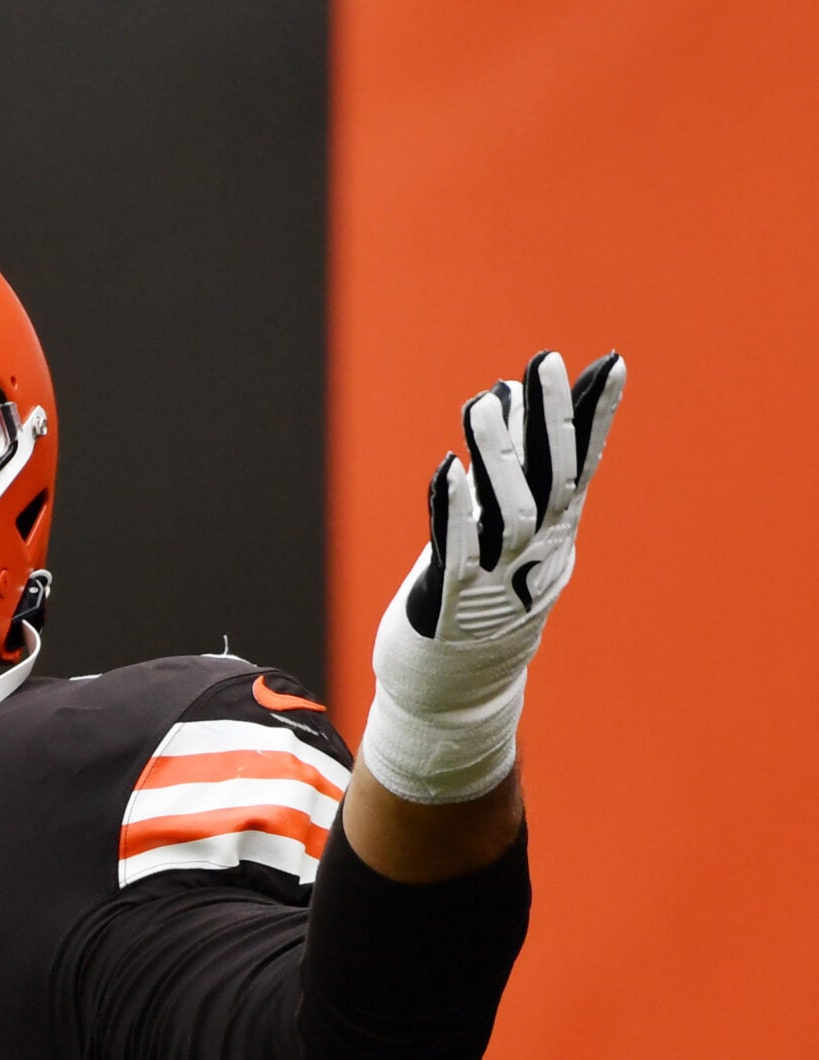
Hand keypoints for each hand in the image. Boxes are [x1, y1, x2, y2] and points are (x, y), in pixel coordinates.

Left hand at [359, 349, 626, 804]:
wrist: (456, 694)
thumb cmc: (476, 603)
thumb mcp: (503, 539)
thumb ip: (511, 481)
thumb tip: (512, 405)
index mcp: (553, 536)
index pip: (580, 464)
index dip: (595, 415)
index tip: (611, 363)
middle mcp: (534, 554)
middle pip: (550, 478)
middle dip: (548, 419)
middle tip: (544, 362)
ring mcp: (498, 578)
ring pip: (507, 508)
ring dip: (495, 453)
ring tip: (484, 401)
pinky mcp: (453, 601)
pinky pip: (458, 548)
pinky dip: (455, 508)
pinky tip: (450, 467)